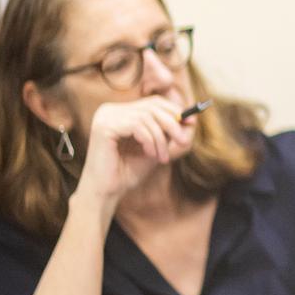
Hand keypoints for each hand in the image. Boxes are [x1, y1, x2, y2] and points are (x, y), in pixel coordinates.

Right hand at [75, 96, 196, 206]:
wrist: (106, 191)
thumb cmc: (128, 172)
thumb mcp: (155, 148)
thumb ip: (168, 133)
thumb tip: (191, 119)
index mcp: (120, 112)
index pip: (153, 102)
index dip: (174, 110)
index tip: (191, 122)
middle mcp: (110, 110)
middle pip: (152, 106)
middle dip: (172, 124)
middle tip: (184, 142)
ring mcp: (105, 116)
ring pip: (147, 117)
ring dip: (160, 139)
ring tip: (161, 157)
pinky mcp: (103, 126)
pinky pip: (137, 126)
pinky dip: (149, 141)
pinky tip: (149, 154)